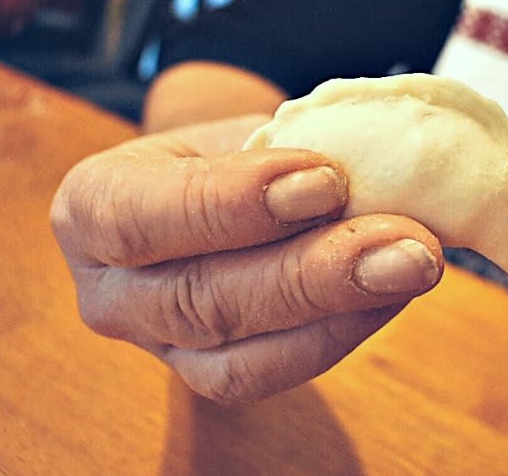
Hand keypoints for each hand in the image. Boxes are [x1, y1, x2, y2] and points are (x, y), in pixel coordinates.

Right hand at [51, 116, 442, 404]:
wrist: (221, 190)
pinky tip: (393, 290)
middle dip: (310, 273)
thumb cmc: (228, 152)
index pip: (141, 217)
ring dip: (337, 314)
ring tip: (415, 266)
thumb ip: (287, 157)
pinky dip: (343, 332)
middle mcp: (110, 290)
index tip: (324, 180)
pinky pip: (278, 372)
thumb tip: (370, 182)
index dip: (232, 205)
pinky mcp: (212, 375)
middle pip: (199, 300)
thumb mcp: (242, 132)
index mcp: (93, 205)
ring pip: (239, 357)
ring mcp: (159, 346)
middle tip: (405, 244)